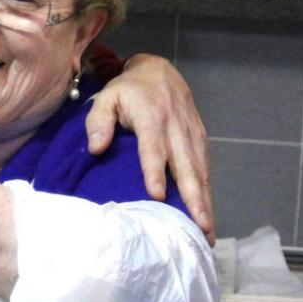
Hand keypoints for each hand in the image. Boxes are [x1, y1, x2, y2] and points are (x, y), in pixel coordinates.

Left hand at [86, 54, 214, 242]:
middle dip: (193, 198)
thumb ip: (98, 121)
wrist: (158, 70)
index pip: (154, 148)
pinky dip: (207, 192)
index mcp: (152, 117)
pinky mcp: (200, 139)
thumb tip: (95, 149)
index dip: (156, 172)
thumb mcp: (106, 97)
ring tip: (207, 231)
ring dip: (205, 201)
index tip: (158, 196)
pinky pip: (204, 168)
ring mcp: (192, 134)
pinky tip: (206, 215)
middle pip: (186, 166)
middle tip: (198, 226)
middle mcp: (176, 127)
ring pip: (200, 171)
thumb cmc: (128, 89)